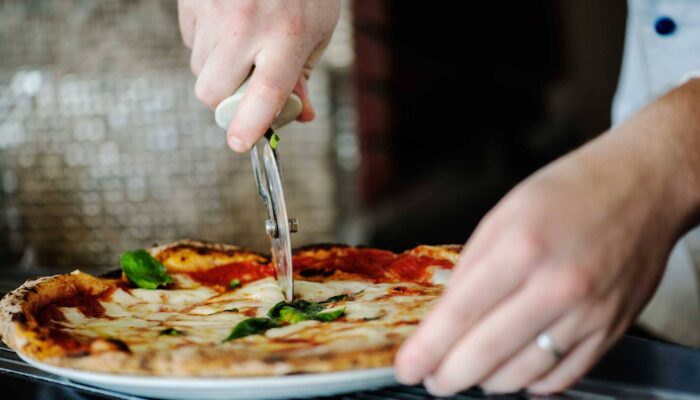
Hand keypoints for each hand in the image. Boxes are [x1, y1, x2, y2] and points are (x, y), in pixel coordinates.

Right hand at [178, 0, 339, 151]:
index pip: (264, 94)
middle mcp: (246, 25)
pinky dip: (205, 42)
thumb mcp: (317, 31)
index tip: (240, 143)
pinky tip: (227, 22)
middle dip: (225, 100)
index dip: (249, 126)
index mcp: (287, 36)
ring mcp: (214, 10)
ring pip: (198, 70)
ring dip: (217, 70)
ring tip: (241, 43)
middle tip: (243, 86)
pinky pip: (189, 41)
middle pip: (212, 93)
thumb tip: (298, 116)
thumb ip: (303, 77)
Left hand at [394, 81, 699, 394]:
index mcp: (521, 248)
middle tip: (433, 378)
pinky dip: (529, 382)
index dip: (427, 349)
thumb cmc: (569, 193)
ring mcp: (589, 314)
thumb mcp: (503, 216)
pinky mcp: (612, 330)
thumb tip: (444, 317)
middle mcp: (557, 286)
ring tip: (470, 370)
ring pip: (521, 376)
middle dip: (448, 376)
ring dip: (485, 381)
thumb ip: (471, 268)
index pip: (460, 315)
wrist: (642, 187)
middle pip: (486, 355)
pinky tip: (514, 369)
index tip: (407, 367)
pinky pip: (562, 378)